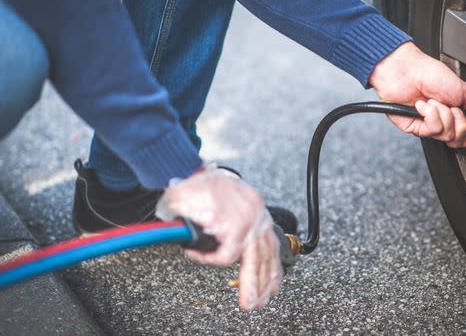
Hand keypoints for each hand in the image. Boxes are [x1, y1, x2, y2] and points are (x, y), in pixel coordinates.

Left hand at [155, 166, 281, 309]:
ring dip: (266, 279)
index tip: (193, 254)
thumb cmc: (195, 186)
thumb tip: (183, 239)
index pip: (227, 255)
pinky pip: (273, 245)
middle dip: (252, 285)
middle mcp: (253, 220)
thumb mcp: (179, 202)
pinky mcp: (264, 220)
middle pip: (254, 260)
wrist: (209, 171)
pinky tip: (274, 281)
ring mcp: (261, 220)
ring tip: (263, 299)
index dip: (208, 260)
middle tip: (249, 304)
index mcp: (234, 218)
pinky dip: (275, 265)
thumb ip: (180, 223)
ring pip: (268, 255)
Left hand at [368, 42, 465, 147]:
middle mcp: (441, 122)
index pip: (465, 137)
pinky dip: (431, 114)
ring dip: (444, 114)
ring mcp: (427, 126)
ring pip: (446, 135)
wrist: (409, 71)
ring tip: (434, 101)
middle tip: (451, 107)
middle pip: (457, 140)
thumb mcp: (464, 89)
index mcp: (453, 114)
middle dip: (459, 121)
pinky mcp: (415, 128)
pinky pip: (432, 130)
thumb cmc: (431, 74)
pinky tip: (423, 105)